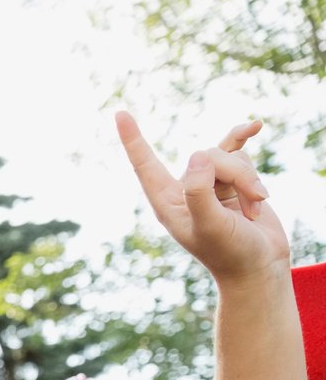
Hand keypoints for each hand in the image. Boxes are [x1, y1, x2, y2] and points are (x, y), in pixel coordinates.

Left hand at [116, 111, 287, 281]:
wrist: (259, 266)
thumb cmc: (231, 253)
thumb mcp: (211, 226)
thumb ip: (200, 192)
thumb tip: (197, 156)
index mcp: (167, 202)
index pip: (145, 165)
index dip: (133, 139)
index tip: (120, 113)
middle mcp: (185, 190)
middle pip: (207, 156)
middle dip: (236, 174)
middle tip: (249, 208)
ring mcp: (210, 183)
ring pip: (229, 156)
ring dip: (249, 181)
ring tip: (254, 210)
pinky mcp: (232, 180)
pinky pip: (238, 152)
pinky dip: (248, 146)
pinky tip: (257, 127)